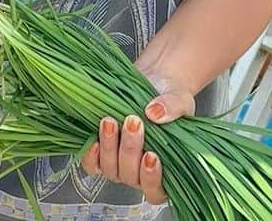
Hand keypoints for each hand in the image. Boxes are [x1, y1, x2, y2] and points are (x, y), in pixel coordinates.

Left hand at [80, 69, 195, 204]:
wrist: (149, 79)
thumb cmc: (168, 97)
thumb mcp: (179, 100)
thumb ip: (173, 108)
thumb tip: (154, 113)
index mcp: (164, 169)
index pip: (156, 191)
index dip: (152, 179)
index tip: (152, 155)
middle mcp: (138, 171)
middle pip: (130, 176)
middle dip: (130, 150)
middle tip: (133, 123)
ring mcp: (117, 162)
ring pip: (109, 169)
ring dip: (109, 147)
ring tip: (111, 122)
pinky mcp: (100, 149)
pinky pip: (91, 164)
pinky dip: (91, 154)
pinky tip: (94, 138)